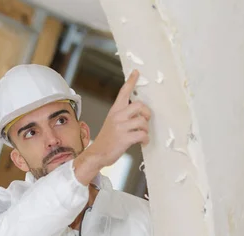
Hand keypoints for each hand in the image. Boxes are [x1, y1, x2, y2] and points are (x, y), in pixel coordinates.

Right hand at [74, 70, 150, 184]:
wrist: (96, 154)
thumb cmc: (107, 140)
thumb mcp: (112, 123)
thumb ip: (123, 116)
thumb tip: (141, 115)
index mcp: (114, 111)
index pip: (123, 92)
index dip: (131, 81)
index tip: (136, 72)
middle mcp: (117, 116)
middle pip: (140, 105)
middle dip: (147, 114)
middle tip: (145, 122)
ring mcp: (120, 127)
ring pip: (143, 121)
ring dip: (146, 130)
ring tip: (142, 136)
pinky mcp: (124, 138)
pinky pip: (142, 134)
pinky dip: (145, 139)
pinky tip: (142, 143)